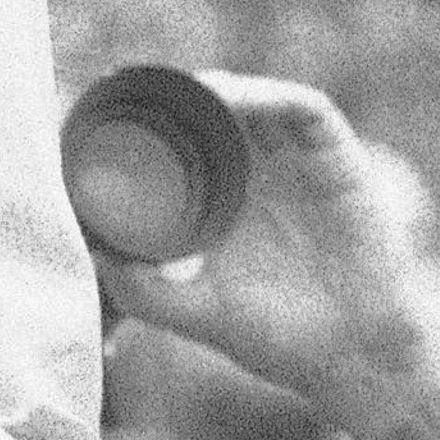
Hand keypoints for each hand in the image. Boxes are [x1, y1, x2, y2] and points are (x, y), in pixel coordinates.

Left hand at [93, 74, 439, 439]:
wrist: (351, 354)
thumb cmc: (278, 338)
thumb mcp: (196, 310)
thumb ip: (142, 290)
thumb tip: (89, 256)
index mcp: (227, 200)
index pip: (185, 142)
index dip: (150, 121)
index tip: (107, 108)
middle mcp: (262, 172)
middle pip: (217, 110)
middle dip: (176, 93)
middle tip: (132, 84)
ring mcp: (300, 162)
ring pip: (257, 98)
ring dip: (219, 86)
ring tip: (180, 89)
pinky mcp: (337, 157)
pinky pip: (307, 108)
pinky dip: (271, 95)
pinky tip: (235, 99)